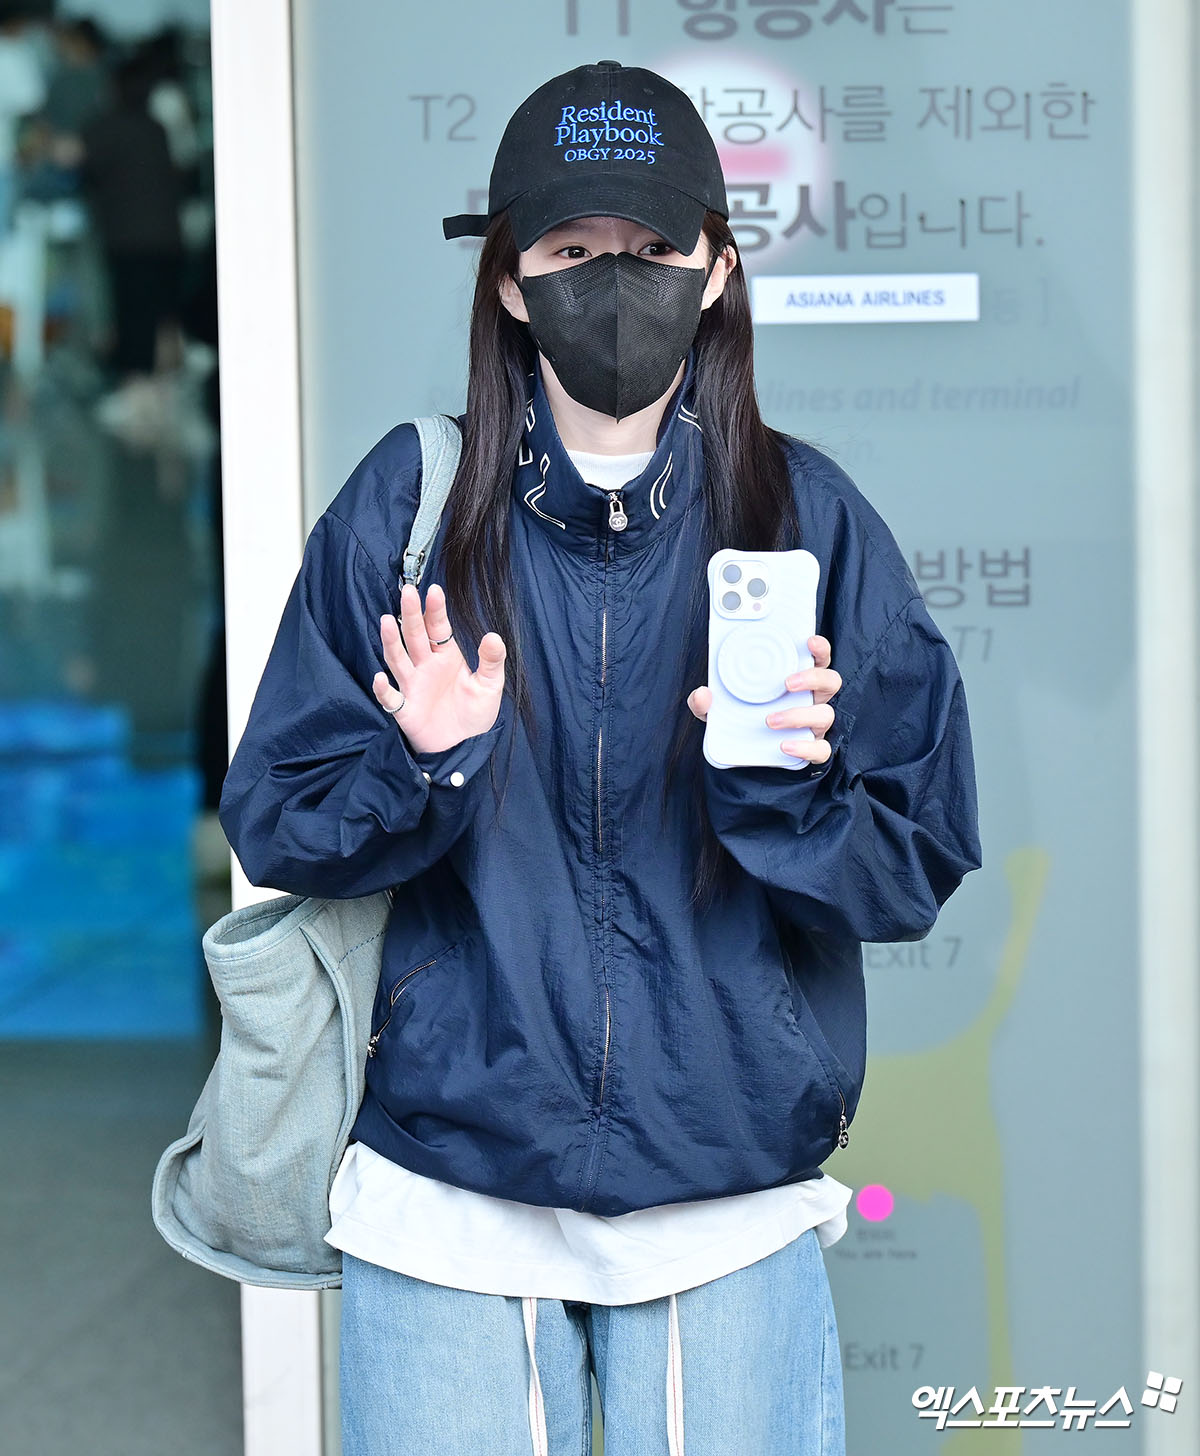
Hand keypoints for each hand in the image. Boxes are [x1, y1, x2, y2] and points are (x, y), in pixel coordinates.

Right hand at [372, 582, 506, 753]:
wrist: (464, 747)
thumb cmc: (474, 713)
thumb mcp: (490, 686)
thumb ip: (491, 662)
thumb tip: (493, 636)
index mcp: (447, 657)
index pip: (438, 629)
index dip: (435, 611)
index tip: (434, 591)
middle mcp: (426, 666)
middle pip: (415, 636)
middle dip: (411, 615)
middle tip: (407, 592)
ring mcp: (413, 686)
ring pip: (398, 660)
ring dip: (391, 642)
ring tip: (387, 621)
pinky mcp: (405, 710)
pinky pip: (391, 699)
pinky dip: (383, 690)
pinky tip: (378, 678)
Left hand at [686, 634, 840, 764]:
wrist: (743, 755)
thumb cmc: (741, 720)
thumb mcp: (719, 708)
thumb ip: (706, 701)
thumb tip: (702, 694)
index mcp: (797, 680)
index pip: (818, 658)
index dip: (819, 648)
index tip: (809, 641)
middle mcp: (811, 699)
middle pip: (830, 681)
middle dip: (813, 678)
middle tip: (787, 682)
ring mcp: (814, 724)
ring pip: (825, 714)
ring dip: (799, 715)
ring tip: (771, 720)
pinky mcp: (812, 748)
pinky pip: (820, 749)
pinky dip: (805, 747)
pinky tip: (785, 745)